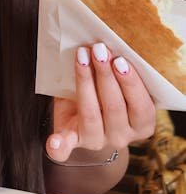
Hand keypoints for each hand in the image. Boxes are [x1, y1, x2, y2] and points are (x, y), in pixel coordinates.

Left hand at [46, 42, 155, 162]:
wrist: (86, 120)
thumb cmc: (106, 97)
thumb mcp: (121, 88)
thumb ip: (120, 74)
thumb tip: (110, 46)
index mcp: (141, 126)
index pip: (141, 107)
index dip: (131, 83)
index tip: (120, 61)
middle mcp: (121, 137)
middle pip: (114, 108)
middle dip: (105, 76)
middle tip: (99, 50)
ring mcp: (96, 140)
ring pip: (91, 114)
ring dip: (85, 83)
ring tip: (82, 58)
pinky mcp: (73, 141)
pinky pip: (66, 147)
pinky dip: (59, 146)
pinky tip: (53, 142)